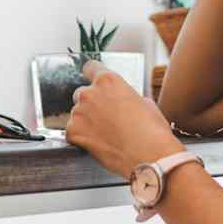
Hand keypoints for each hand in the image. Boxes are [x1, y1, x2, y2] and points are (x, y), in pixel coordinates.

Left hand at [65, 60, 185, 178]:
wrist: (148, 155)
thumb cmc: (151, 131)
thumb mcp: (146, 103)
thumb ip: (128, 96)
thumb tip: (126, 101)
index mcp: (109, 81)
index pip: (90, 68)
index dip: (92, 75)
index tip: (92, 82)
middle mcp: (90, 93)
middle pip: (82, 93)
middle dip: (91, 104)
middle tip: (105, 118)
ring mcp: (79, 112)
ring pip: (76, 114)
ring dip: (86, 121)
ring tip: (105, 135)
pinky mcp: (73, 132)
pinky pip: (71, 132)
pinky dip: (80, 138)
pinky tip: (97, 143)